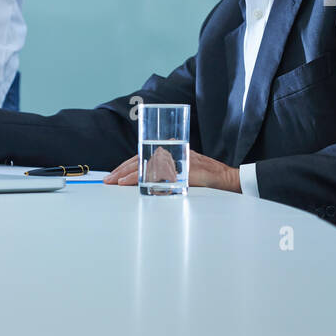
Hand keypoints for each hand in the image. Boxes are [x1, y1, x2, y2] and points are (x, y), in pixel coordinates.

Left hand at [103, 149, 240, 191]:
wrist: (226, 178)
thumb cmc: (207, 175)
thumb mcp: (184, 171)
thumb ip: (169, 172)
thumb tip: (149, 181)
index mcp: (170, 152)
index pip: (143, 156)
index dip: (127, 165)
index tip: (115, 174)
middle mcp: (172, 153)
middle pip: (141, 159)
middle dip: (123, 170)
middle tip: (109, 179)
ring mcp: (176, 161)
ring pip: (147, 165)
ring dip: (130, 174)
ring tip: (116, 182)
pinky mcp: (182, 171)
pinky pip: (159, 174)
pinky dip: (145, 179)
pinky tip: (134, 183)